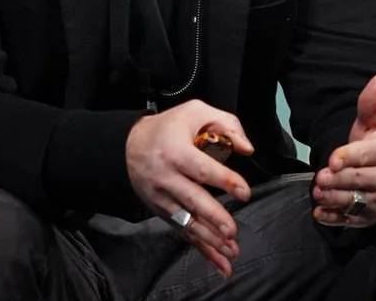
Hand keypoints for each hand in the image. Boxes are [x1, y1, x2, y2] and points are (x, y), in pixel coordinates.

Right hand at [127, 100, 254, 276]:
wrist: (127, 146)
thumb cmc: (169, 127)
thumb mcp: (195, 112)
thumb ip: (226, 125)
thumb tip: (248, 149)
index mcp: (176, 152)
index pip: (201, 169)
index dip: (224, 180)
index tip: (244, 192)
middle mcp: (166, 178)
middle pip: (192, 200)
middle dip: (213, 217)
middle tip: (231, 230)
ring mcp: (162, 199)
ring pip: (188, 222)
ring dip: (209, 239)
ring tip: (231, 250)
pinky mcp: (163, 213)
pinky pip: (183, 233)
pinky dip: (201, 249)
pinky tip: (220, 263)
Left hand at [312, 72, 375, 226]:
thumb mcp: (374, 122)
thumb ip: (371, 102)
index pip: (364, 156)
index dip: (347, 158)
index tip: (331, 161)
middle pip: (355, 180)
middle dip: (335, 180)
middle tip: (319, 177)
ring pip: (353, 201)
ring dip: (332, 198)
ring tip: (317, 191)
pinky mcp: (370, 217)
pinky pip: (351, 220)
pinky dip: (334, 218)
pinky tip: (319, 213)